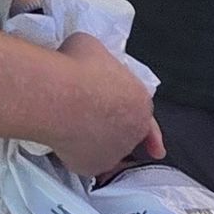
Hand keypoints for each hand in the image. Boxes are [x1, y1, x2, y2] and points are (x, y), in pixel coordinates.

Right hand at [40, 32, 162, 179]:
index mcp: (140, 102)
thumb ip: (98, 62)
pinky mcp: (92, 165)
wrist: (57, 94)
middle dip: (114, 130)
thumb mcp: (92, 49)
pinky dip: (76, 155)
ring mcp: (114, 151)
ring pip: (107, 150)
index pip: (146, 116)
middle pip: (127, 133)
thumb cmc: (76, 67)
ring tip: (73, 127)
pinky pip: (85, 161)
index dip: (148, 129)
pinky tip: (64, 143)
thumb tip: (87, 62)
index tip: (156, 149)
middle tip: (92, 120)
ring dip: (95, 143)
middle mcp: (134, 130)